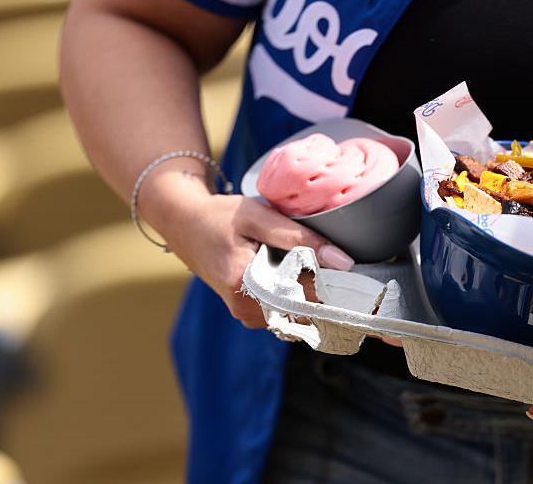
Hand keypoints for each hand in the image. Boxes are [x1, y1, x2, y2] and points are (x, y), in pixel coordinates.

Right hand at [140, 165, 354, 327]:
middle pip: (306, 308)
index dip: (333, 281)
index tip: (349, 268)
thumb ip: (300, 239)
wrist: (183, 223)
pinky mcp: (250, 313)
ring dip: (311, 289)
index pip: (308, 297)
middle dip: (324, 286)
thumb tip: (343, 262)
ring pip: (298, 311)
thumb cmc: (219, 216)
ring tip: (310, 260)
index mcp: (246, 289)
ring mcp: (248, 316)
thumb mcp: (259, 217)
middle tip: (331, 258)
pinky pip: (287, 308)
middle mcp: (247, 312)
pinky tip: (296, 269)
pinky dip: (297, 291)